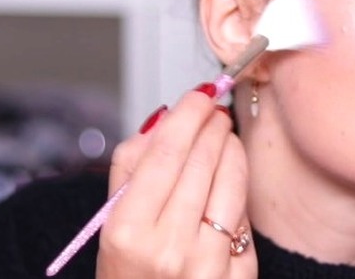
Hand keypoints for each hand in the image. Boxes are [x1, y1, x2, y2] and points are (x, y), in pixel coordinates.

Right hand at [96, 86, 256, 277]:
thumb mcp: (111, 223)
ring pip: (231, 182)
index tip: (199, 95)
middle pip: (202, 163)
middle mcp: (168, 249)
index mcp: (128, 232)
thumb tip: (164, 119)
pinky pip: (243, 217)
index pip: (167, 154)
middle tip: (215, 108)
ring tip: (225, 136)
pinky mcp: (238, 276)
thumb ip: (132, 166)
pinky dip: (236, 193)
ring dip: (232, 150)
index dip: (188, 116)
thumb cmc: (130, 273)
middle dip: (213, 125)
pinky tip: (227, 184)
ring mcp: (208, 265)